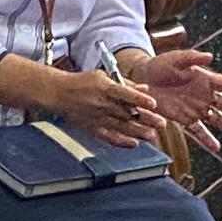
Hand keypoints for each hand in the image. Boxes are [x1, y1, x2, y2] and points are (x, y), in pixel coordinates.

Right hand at [38, 61, 162, 146]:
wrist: (59, 93)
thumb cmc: (83, 82)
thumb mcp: (104, 76)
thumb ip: (126, 84)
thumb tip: (145, 89)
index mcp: (105, 88)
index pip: (126, 94)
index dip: (141, 99)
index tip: (154, 104)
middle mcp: (103, 104)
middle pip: (128, 113)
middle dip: (146, 119)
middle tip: (162, 124)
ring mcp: (98, 118)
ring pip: (122, 127)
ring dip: (138, 133)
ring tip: (152, 136)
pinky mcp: (93, 128)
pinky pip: (108, 137)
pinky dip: (121, 142)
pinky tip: (133, 144)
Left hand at [128, 49, 221, 150]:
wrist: (143, 79)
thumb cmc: (160, 65)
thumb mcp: (176, 58)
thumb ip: (192, 57)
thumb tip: (209, 55)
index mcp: (205, 78)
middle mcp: (204, 95)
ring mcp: (196, 108)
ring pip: (217, 119)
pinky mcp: (184, 119)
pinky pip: (197, 131)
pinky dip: (206, 139)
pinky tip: (216, 147)